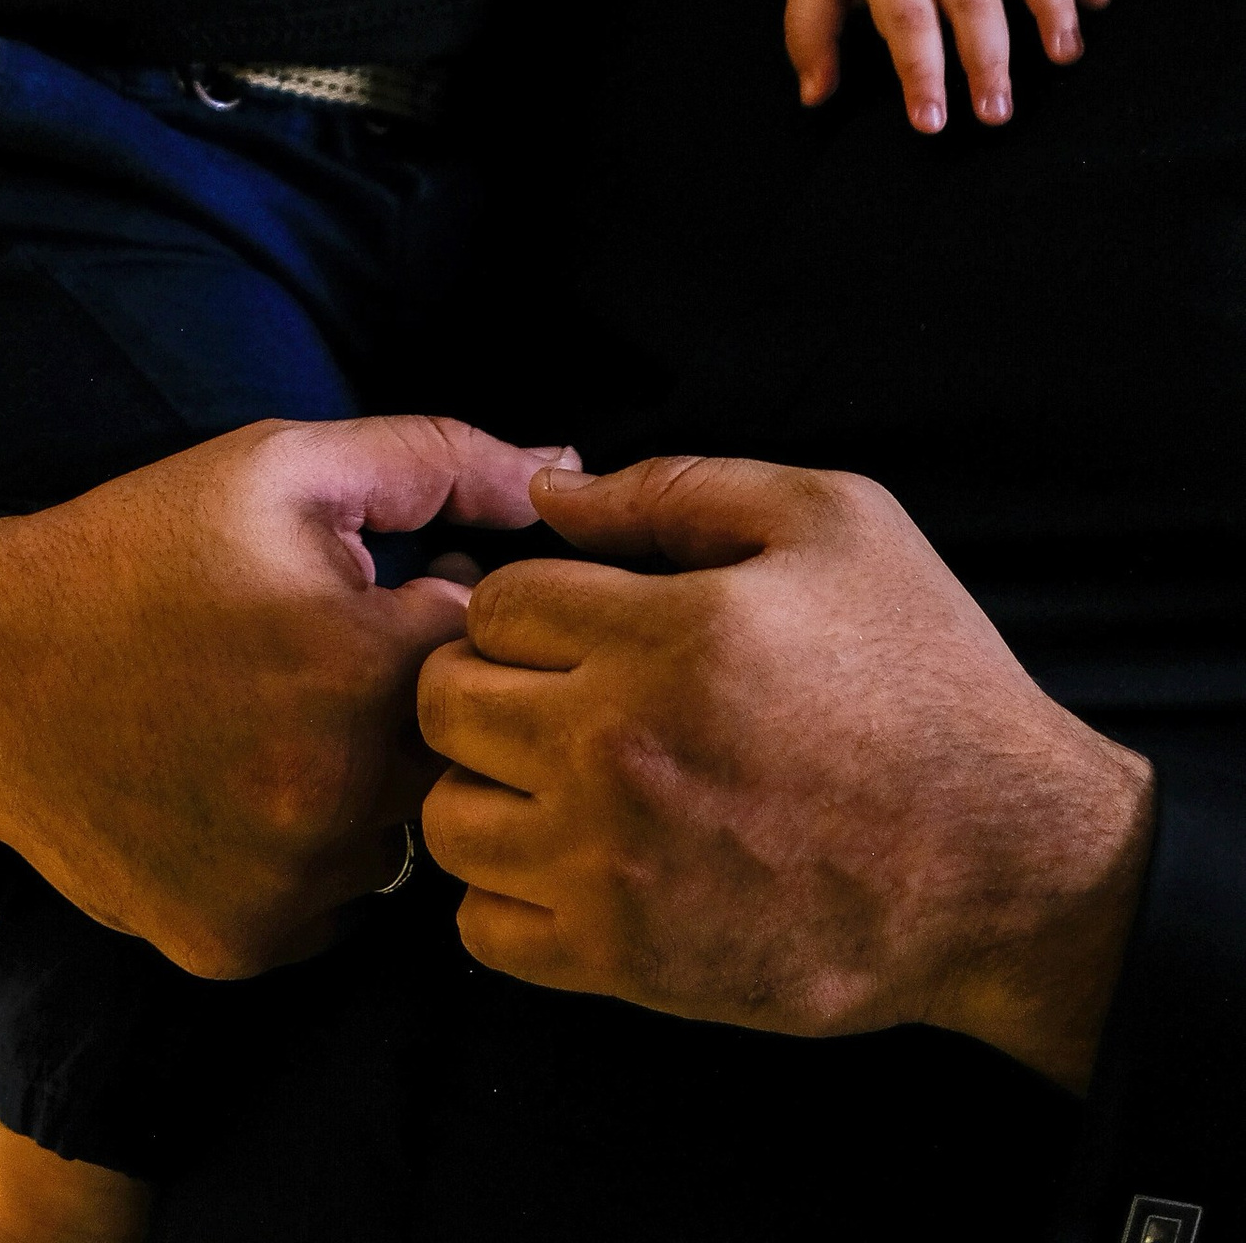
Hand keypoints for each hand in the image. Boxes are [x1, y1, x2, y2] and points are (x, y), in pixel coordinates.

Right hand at [0, 414, 575, 980]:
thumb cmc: (139, 547)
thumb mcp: (281, 466)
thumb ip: (437, 459)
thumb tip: (566, 470)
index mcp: (364, 671)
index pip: (495, 649)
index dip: (445, 604)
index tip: (386, 587)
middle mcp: (341, 798)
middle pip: (456, 752)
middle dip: (414, 697)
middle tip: (330, 650)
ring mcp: (292, 884)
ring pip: (403, 835)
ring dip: (370, 780)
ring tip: (280, 713)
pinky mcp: (245, 944)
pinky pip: (333, 904)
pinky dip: (309, 850)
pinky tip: (241, 781)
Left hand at [417, 455, 1154, 1084]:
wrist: (1008, 870)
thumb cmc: (925, 684)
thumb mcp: (835, 522)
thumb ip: (678, 487)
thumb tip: (553, 489)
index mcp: (666, 633)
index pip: (496, 601)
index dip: (527, 603)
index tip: (575, 628)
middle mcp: (620, 748)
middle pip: (445, 701)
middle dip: (482, 683)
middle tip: (545, 695)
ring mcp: (616, 865)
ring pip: (448, 815)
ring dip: (483, 788)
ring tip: (548, 779)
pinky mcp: (630, 964)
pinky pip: (484, 930)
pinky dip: (503, 896)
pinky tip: (567, 862)